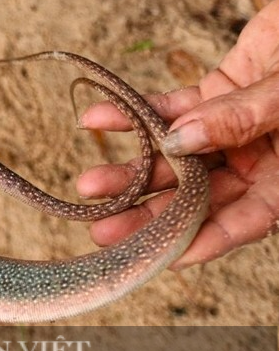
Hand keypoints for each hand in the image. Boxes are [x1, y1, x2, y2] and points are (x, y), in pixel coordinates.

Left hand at [78, 0, 278, 267]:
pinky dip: (134, 114)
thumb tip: (183, 142)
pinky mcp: (215, 94)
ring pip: (177, 157)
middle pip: (201, 195)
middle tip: (103, 230)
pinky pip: (169, 109)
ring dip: (133, 170)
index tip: (161, 257)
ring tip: (89, 184)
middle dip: (151, 213)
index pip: (249, 219)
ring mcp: (235, 128)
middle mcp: (261, 157)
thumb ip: (245, 117)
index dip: (206, 240)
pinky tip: (96, 118)